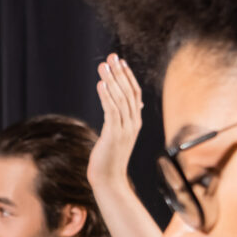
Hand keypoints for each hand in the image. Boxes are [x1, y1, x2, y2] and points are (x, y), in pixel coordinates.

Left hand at [88, 52, 143, 194]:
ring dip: (111, 80)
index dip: (128, 77)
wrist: (109, 180)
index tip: (120, 62)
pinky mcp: (114, 134)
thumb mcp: (118, 136)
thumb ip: (121, 121)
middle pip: (128, 92)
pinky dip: (106, 96)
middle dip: (119, 73)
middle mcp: (133, 123)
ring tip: (103, 66)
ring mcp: (125, 129)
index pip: (135, 93)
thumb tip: (125, 108)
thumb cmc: (109, 158)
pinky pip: (112, 111)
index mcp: (135, 122)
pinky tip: (101, 84)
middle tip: (111, 56)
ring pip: (120, 99)